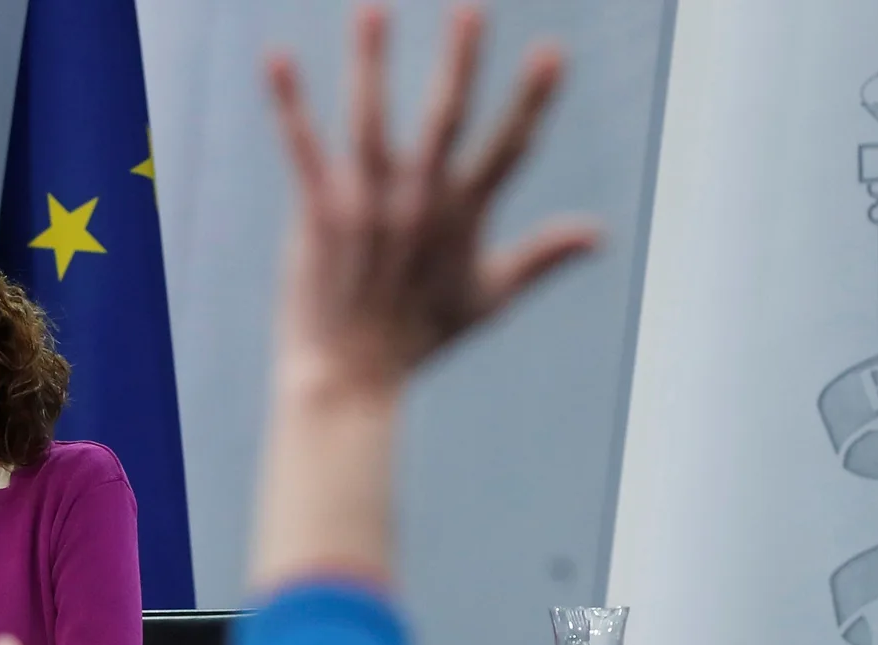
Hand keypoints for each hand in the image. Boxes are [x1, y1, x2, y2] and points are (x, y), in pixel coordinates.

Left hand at [267, 4, 600, 397]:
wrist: (352, 375)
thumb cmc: (421, 335)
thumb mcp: (491, 297)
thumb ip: (543, 257)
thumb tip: (600, 234)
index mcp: (463, 214)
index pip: (508, 147)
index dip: (532, 100)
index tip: (554, 51)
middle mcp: (419, 203)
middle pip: (444, 122)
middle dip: (459, 64)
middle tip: (471, 8)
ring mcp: (368, 206)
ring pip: (371, 122)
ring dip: (371, 63)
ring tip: (374, 7)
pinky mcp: (319, 214)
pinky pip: (304, 149)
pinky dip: (289, 104)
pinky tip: (276, 58)